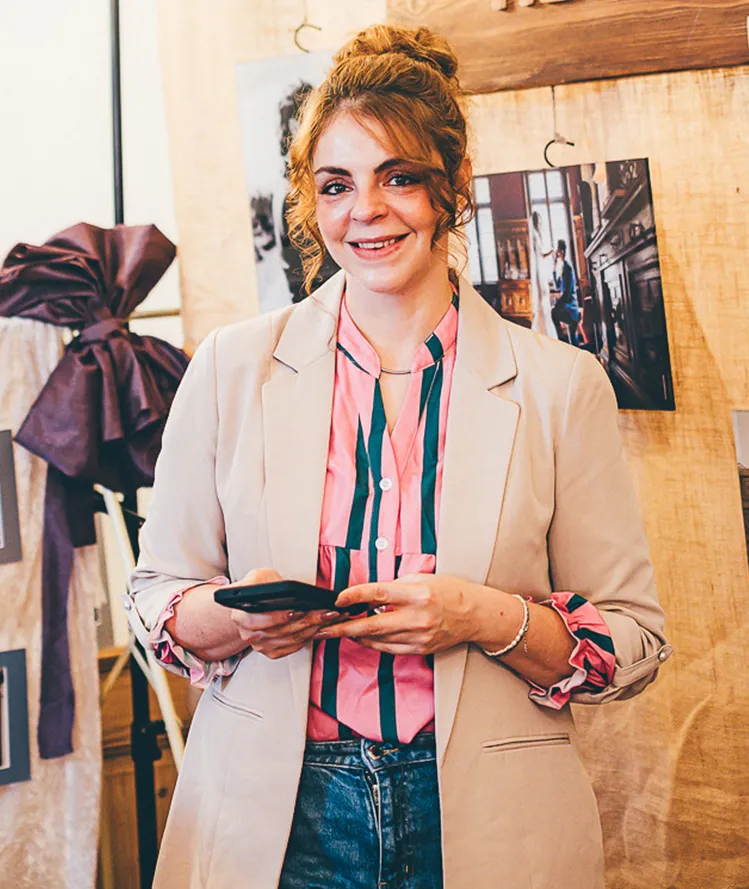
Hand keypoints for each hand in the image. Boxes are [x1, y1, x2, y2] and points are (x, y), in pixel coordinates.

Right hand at [228, 568, 343, 659]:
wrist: (253, 605)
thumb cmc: (257, 589)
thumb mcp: (257, 577)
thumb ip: (260, 581)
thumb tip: (273, 588)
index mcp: (240, 617)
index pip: (260, 620)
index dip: (280, 617)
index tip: (299, 610)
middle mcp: (249, 635)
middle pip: (282, 631)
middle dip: (308, 621)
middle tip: (326, 612)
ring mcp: (261, 646)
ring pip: (292, 639)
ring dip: (313, 628)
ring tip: (329, 617)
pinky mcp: (272, 652)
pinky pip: (294, 647)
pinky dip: (309, 637)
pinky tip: (320, 626)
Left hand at [316, 574, 480, 654]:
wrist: (474, 614)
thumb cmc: (449, 591)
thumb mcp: (421, 578)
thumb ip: (394, 586)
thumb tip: (368, 594)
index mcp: (416, 594)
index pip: (377, 594)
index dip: (353, 596)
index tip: (337, 599)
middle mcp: (417, 617)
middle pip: (371, 624)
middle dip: (343, 627)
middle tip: (323, 628)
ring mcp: (418, 636)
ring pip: (377, 639)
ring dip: (355, 635)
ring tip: (337, 631)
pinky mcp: (420, 649)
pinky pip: (389, 649)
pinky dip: (372, 643)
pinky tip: (361, 637)